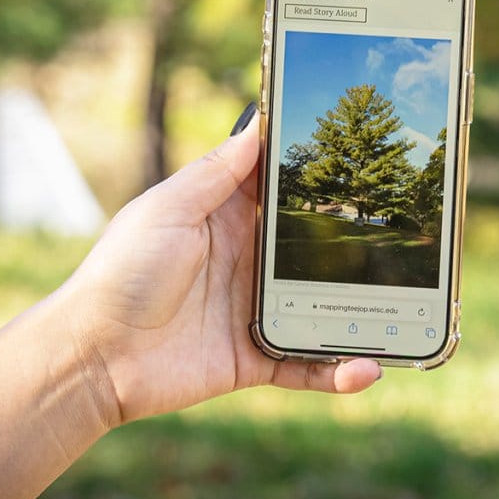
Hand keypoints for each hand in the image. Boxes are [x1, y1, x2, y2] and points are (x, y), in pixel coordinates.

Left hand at [66, 104, 380, 425]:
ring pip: (325, 308)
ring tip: (406, 309)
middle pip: (316, 248)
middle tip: (406, 231)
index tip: (360, 156)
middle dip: (357, 242)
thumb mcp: (167, 209)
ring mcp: (258, 310)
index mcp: (229, 220)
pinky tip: (367, 369)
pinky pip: (308, 364)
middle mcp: (251, 263)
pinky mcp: (257, 357)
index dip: (319, 175)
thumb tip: (259, 127)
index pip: (283, 190)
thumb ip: (215, 174)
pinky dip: (339, 371)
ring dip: (362, 311)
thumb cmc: (121, 272)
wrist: (92, 356)